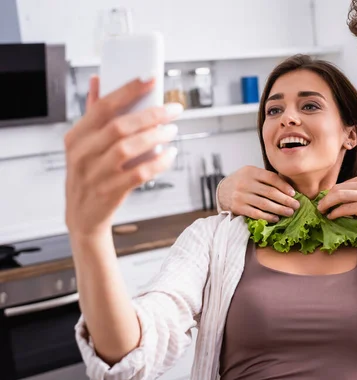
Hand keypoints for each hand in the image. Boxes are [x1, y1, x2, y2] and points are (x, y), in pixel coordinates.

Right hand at [64, 76, 182, 236]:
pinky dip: (158, 163)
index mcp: (76, 136)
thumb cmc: (88, 174)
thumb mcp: (84, 144)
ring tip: (172, 130)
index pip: (104, 106)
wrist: (83, 216)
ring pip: (128, 149)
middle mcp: (83, 153)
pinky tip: (170, 155)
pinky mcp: (110, 192)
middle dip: (151, 115)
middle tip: (173, 109)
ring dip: (155, 137)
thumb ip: (93, 113)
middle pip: (120, 126)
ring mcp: (95, 174)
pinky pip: (139, 174)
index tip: (151, 79)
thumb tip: (98, 81)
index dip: (129, 90)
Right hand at [217, 166, 299, 222]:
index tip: (294, 194)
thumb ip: (267, 178)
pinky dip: (267, 217)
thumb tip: (289, 189)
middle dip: (285, 200)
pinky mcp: (238, 208)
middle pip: (270, 192)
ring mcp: (240, 196)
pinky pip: (256, 213)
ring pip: (264, 204)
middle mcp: (245, 183)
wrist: (222, 190)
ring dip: (279, 209)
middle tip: (296, 205)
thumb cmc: (243, 182)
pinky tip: (276, 218)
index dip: (284, 186)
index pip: (271, 178)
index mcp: (251, 171)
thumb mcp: (252, 174)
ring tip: (290, 212)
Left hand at [316, 174, 356, 228]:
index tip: (324, 200)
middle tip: (319, 206)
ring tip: (321, 211)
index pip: (341, 184)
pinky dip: (334, 213)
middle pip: (337, 189)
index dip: (330, 193)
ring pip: (337, 196)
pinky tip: (331, 217)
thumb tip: (340, 197)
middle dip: (325, 198)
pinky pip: (343, 209)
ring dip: (326, 204)